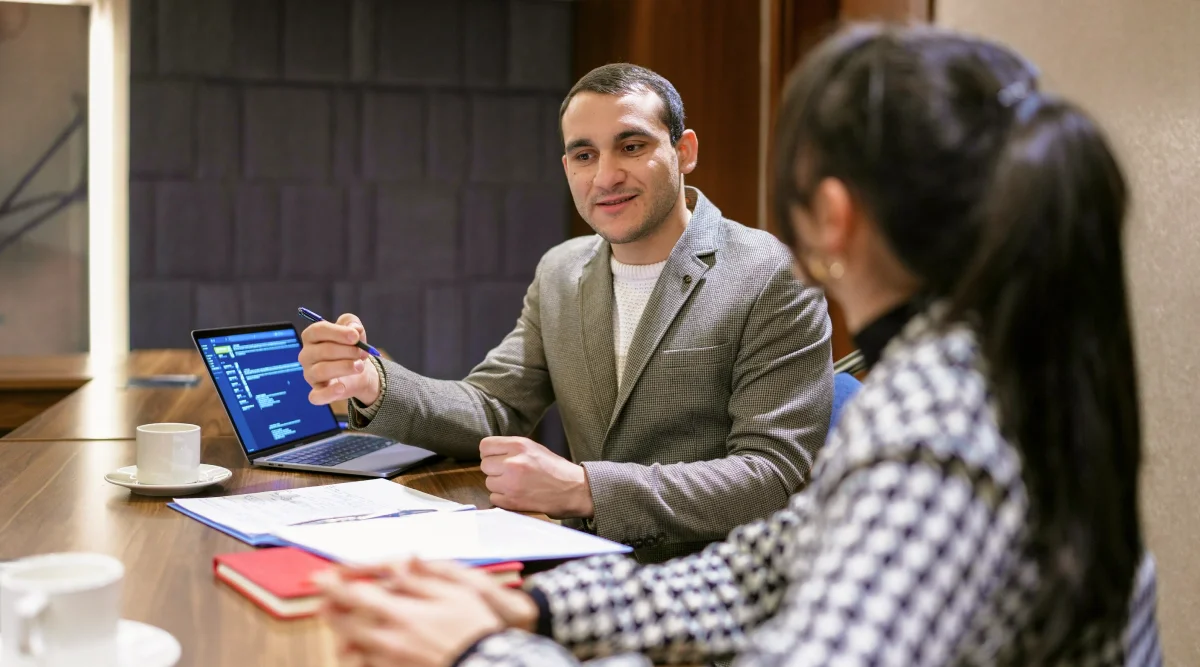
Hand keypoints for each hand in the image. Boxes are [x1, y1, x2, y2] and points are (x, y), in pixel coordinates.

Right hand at [298, 313, 380, 405]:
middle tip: (362, 352)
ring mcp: (310, 374)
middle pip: (323, 351)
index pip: (318, 331)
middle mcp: (306, 355)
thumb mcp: (354, 330)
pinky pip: (316, 396)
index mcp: (312, 336)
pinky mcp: (317, 392)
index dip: (337, 333)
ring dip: (345, 367)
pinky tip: (342, 387)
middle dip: (347, 351)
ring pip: (322, 370)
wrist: (359, 369)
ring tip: (360, 366)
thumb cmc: (351, 346)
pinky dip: (329, 393)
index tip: (355, 337)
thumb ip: (352, 323)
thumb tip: (354, 329)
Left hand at [315, 560, 506, 666]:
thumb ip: (422, 580)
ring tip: (340, 626)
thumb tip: (401, 563)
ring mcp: (390, 662)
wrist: (486, 664)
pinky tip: (359, 649)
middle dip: (329, 609)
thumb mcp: (456, 593)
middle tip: (323, 599)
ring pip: (350, 648)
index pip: (356, 596)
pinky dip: (357, 656)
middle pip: (344, 624)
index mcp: (402, 615)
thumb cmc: (475, 629)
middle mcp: (389, 640)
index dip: (334, 585)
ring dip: (341, 635)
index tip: (320, 577)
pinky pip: (365, 665)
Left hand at [479, 437, 593, 517]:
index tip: (497, 458)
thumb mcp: (535, 448)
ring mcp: (511, 483)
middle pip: (485, 465)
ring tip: (516, 484)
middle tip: (509, 473)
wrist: (575, 490)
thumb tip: (491, 453)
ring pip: (488, 482)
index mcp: (519, 445)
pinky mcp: (512, 501)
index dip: (490, 453)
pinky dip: (503, 498)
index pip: (485, 446)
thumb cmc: (556, 469)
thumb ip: (512, 448)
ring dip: (499, 485)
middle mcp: (513, 462)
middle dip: (494, 470)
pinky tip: (517, 495)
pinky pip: (494, 498)